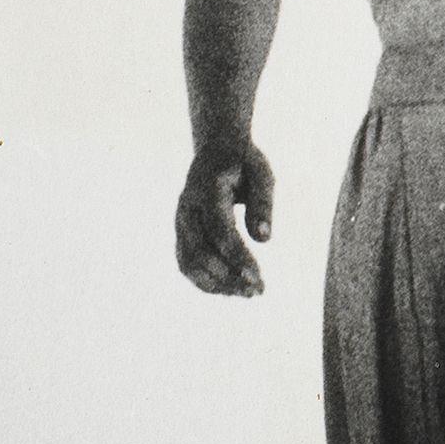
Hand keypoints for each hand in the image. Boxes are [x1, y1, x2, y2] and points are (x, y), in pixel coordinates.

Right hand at [176, 142, 274, 296]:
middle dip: (228, 276)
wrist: (215, 151)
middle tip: (259, 289)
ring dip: (218, 284)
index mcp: (207, 189)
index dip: (235, 255)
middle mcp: (187, 209)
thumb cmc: (243, 162)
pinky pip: (188, 264)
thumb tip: (264, 239)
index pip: (218, 229)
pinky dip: (208, 281)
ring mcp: (180, 223)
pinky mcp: (181, 234)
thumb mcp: (261, 173)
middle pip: (200, 251)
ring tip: (250, 292)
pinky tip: (233, 288)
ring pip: (190, 263)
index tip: (255, 276)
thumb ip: (263, 203)